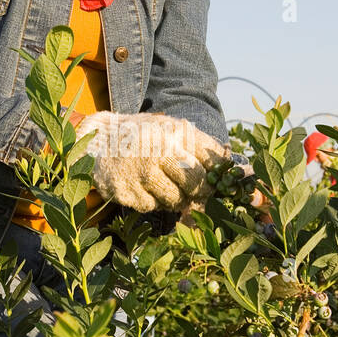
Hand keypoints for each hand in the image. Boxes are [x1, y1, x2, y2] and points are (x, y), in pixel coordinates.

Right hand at [75, 111, 230, 212]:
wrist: (99, 139)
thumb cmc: (144, 135)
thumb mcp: (172, 129)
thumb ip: (203, 146)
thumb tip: (238, 168)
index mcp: (175, 133)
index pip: (213, 163)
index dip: (220, 178)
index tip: (219, 183)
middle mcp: (159, 152)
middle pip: (197, 186)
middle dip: (200, 193)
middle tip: (195, 191)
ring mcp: (141, 174)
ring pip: (176, 201)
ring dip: (176, 198)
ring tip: (164, 184)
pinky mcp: (126, 192)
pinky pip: (152, 207)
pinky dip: (153, 201)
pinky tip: (144, 186)